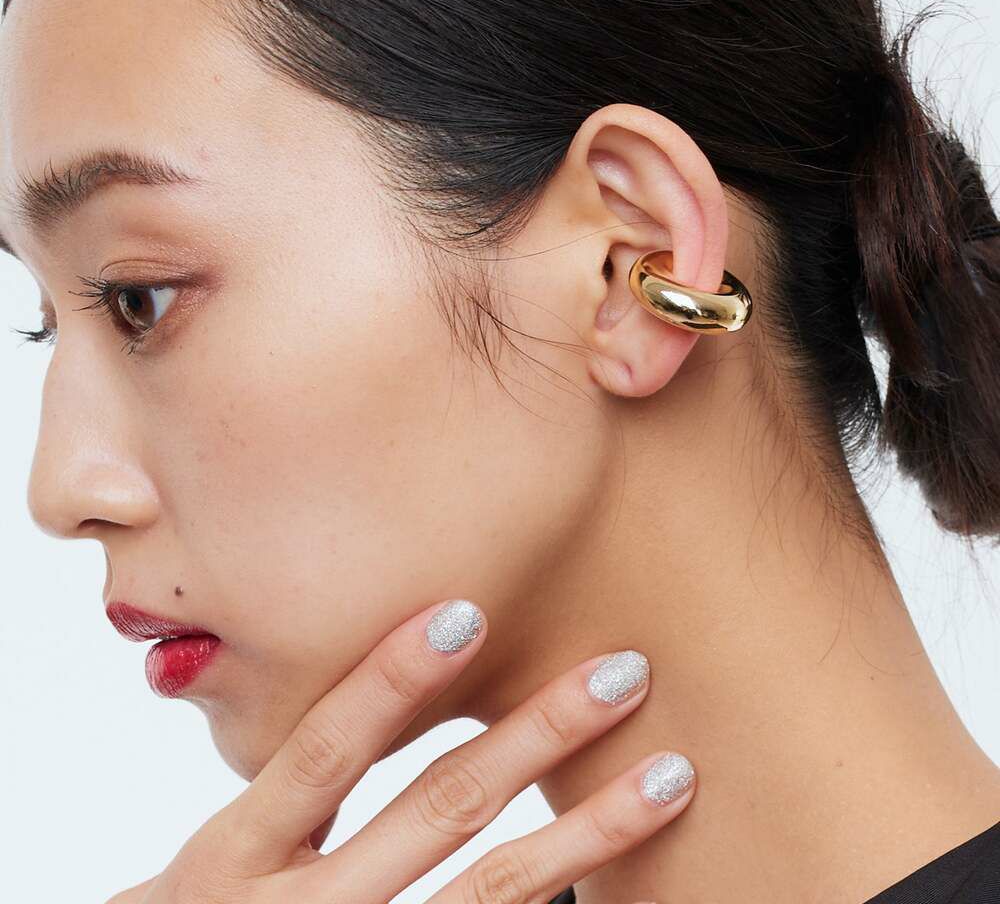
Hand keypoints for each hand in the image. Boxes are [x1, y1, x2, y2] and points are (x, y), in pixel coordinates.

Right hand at [106, 598, 694, 902]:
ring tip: (670, 772)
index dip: (391, 681)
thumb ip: (285, 788)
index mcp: (234, 857)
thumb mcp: (213, 856)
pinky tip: (633, 874)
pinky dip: (563, 900)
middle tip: (622, 668)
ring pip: (493, 891)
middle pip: (436, 812)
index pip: (323, 753)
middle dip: (537, 734)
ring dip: (590, 830)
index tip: (469, 611)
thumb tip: (380, 674)